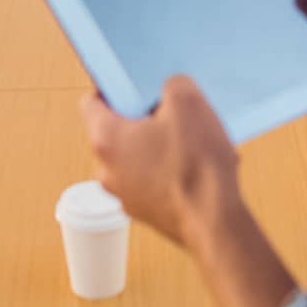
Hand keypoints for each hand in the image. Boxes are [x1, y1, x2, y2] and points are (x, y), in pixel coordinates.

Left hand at [81, 76, 240, 248]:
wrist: (215, 222)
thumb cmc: (195, 166)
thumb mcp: (188, 102)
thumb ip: (172, 84)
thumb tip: (171, 91)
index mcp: (105, 139)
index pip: (91, 102)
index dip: (113, 89)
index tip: (133, 86)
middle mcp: (106, 171)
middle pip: (116, 131)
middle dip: (142, 119)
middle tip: (169, 113)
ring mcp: (125, 196)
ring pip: (135, 157)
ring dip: (156, 146)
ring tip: (188, 143)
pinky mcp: (146, 213)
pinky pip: (151, 180)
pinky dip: (167, 171)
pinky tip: (194, 167)